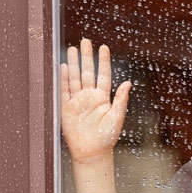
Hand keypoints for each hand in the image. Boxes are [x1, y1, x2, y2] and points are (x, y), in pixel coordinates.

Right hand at [60, 39, 130, 162]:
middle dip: (86, 56)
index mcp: (104, 98)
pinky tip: (63, 67)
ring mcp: (77, 101)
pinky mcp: (66, 108)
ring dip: (73, 63)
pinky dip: (63, 78)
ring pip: (75, 78)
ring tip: (72, 48)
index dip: (103, 61)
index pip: (103, 75)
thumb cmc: (107, 137)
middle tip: (85, 41)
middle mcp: (90, 97)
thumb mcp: (117, 117)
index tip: (104, 47)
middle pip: (87, 72)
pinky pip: (64, 90)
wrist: (92, 152)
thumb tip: (128, 82)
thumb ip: (121, 99)